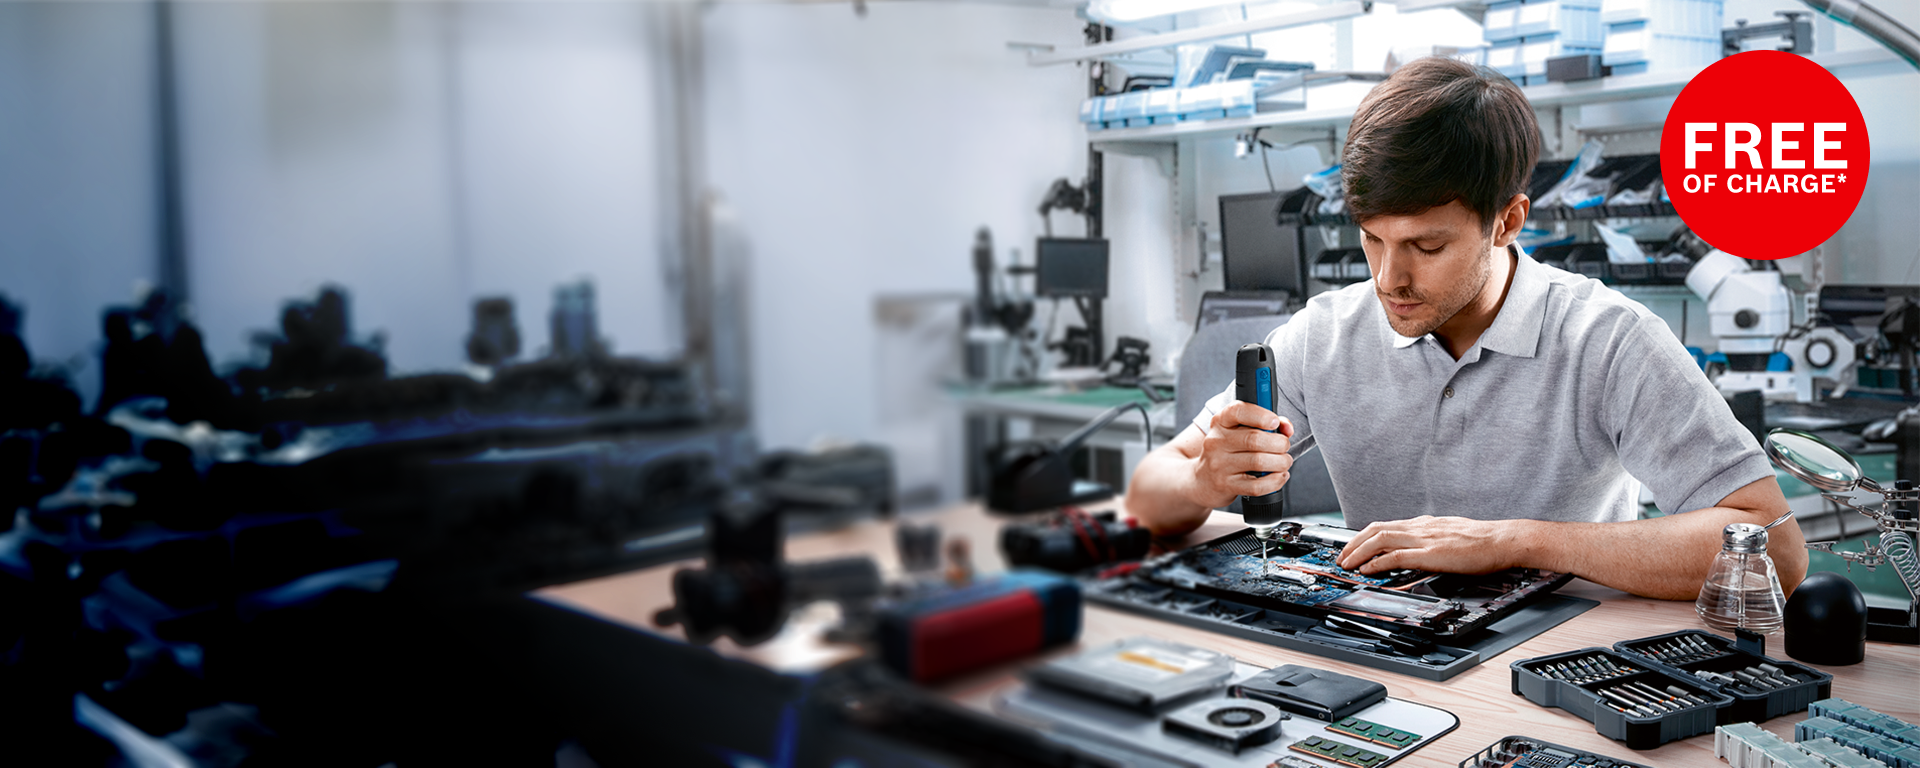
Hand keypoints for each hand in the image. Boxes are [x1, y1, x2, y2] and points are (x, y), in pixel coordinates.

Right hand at [1187, 402, 1294, 509]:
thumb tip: (1287, 428)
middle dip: (1279, 443)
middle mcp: (1217, 442)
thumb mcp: (1239, 431)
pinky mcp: (1226, 485)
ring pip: (1259, 461)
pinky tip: (1279, 476)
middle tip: (1284, 446)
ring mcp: (1219, 465)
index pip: (1238, 411)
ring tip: (1284, 462)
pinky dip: (1275, 481)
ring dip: (1281, 462)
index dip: (1260, 415)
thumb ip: (1265, 424)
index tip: (1274, 421)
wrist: (1201, 480)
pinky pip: (1257, 485)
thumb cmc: (1228, 452)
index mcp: (1220, 422)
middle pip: (1255, 439)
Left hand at [1336, 516, 1528, 574]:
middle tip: (1341, 557)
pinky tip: (1367, 570)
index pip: (1385, 525)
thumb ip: (1431, 539)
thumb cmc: (1483, 541)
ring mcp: (1424, 539)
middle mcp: (1420, 527)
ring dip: (1358, 553)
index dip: (1364, 536)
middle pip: (1375, 530)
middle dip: (1353, 544)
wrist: (1503, 540)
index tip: (1352, 546)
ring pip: (1380, 540)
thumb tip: (1418, 550)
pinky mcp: (1430, 553)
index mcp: (1424, 524)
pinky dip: (1377, 562)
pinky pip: (1396, 556)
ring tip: (1347, 564)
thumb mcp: (1450, 535)